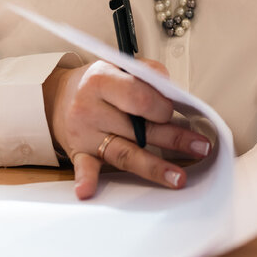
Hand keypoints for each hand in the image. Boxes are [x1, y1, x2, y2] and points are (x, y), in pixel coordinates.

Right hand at [43, 60, 211, 199]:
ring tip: (177, 177)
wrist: (57, 98)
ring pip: (124, 153)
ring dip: (153, 167)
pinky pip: (84, 168)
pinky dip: (86, 180)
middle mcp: (91, 107)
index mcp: (102, 80)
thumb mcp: (117, 66)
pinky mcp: (79, 153)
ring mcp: (85, 133)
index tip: (173, 111)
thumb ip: (146, 73)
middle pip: (138, 128)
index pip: (139, 97)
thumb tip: (171, 89)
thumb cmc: (96, 84)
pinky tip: (88, 191)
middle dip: (173, 138)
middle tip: (199, 146)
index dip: (162, 106)